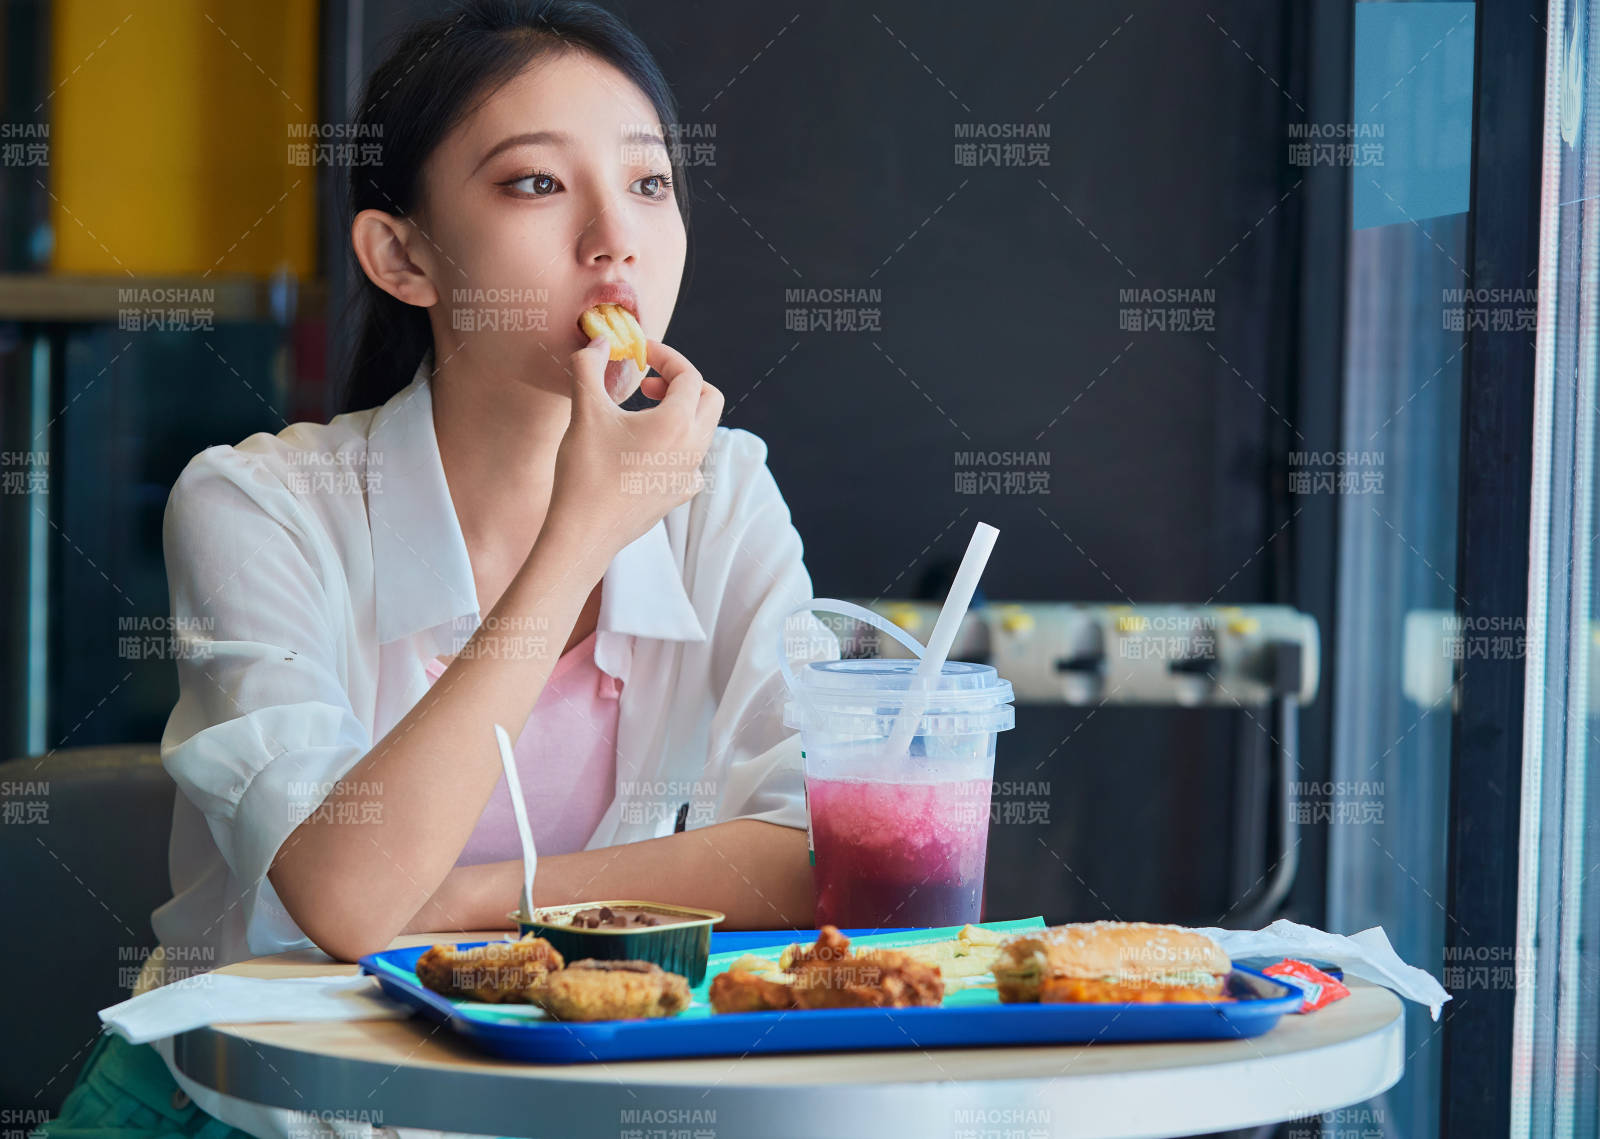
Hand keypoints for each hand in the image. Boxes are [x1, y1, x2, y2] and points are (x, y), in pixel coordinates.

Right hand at [546, 334, 723, 559]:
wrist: (583, 533)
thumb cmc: (584, 471)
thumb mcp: (584, 411)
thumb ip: (590, 367)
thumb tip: (600, 341)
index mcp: (677, 423)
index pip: (689, 375)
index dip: (666, 357)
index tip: (640, 354)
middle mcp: (693, 449)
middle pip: (709, 400)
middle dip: (683, 382)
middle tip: (648, 384)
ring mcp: (689, 475)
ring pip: (703, 430)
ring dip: (681, 412)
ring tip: (643, 413)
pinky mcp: (678, 495)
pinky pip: (693, 461)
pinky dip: (678, 444)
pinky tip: (649, 450)